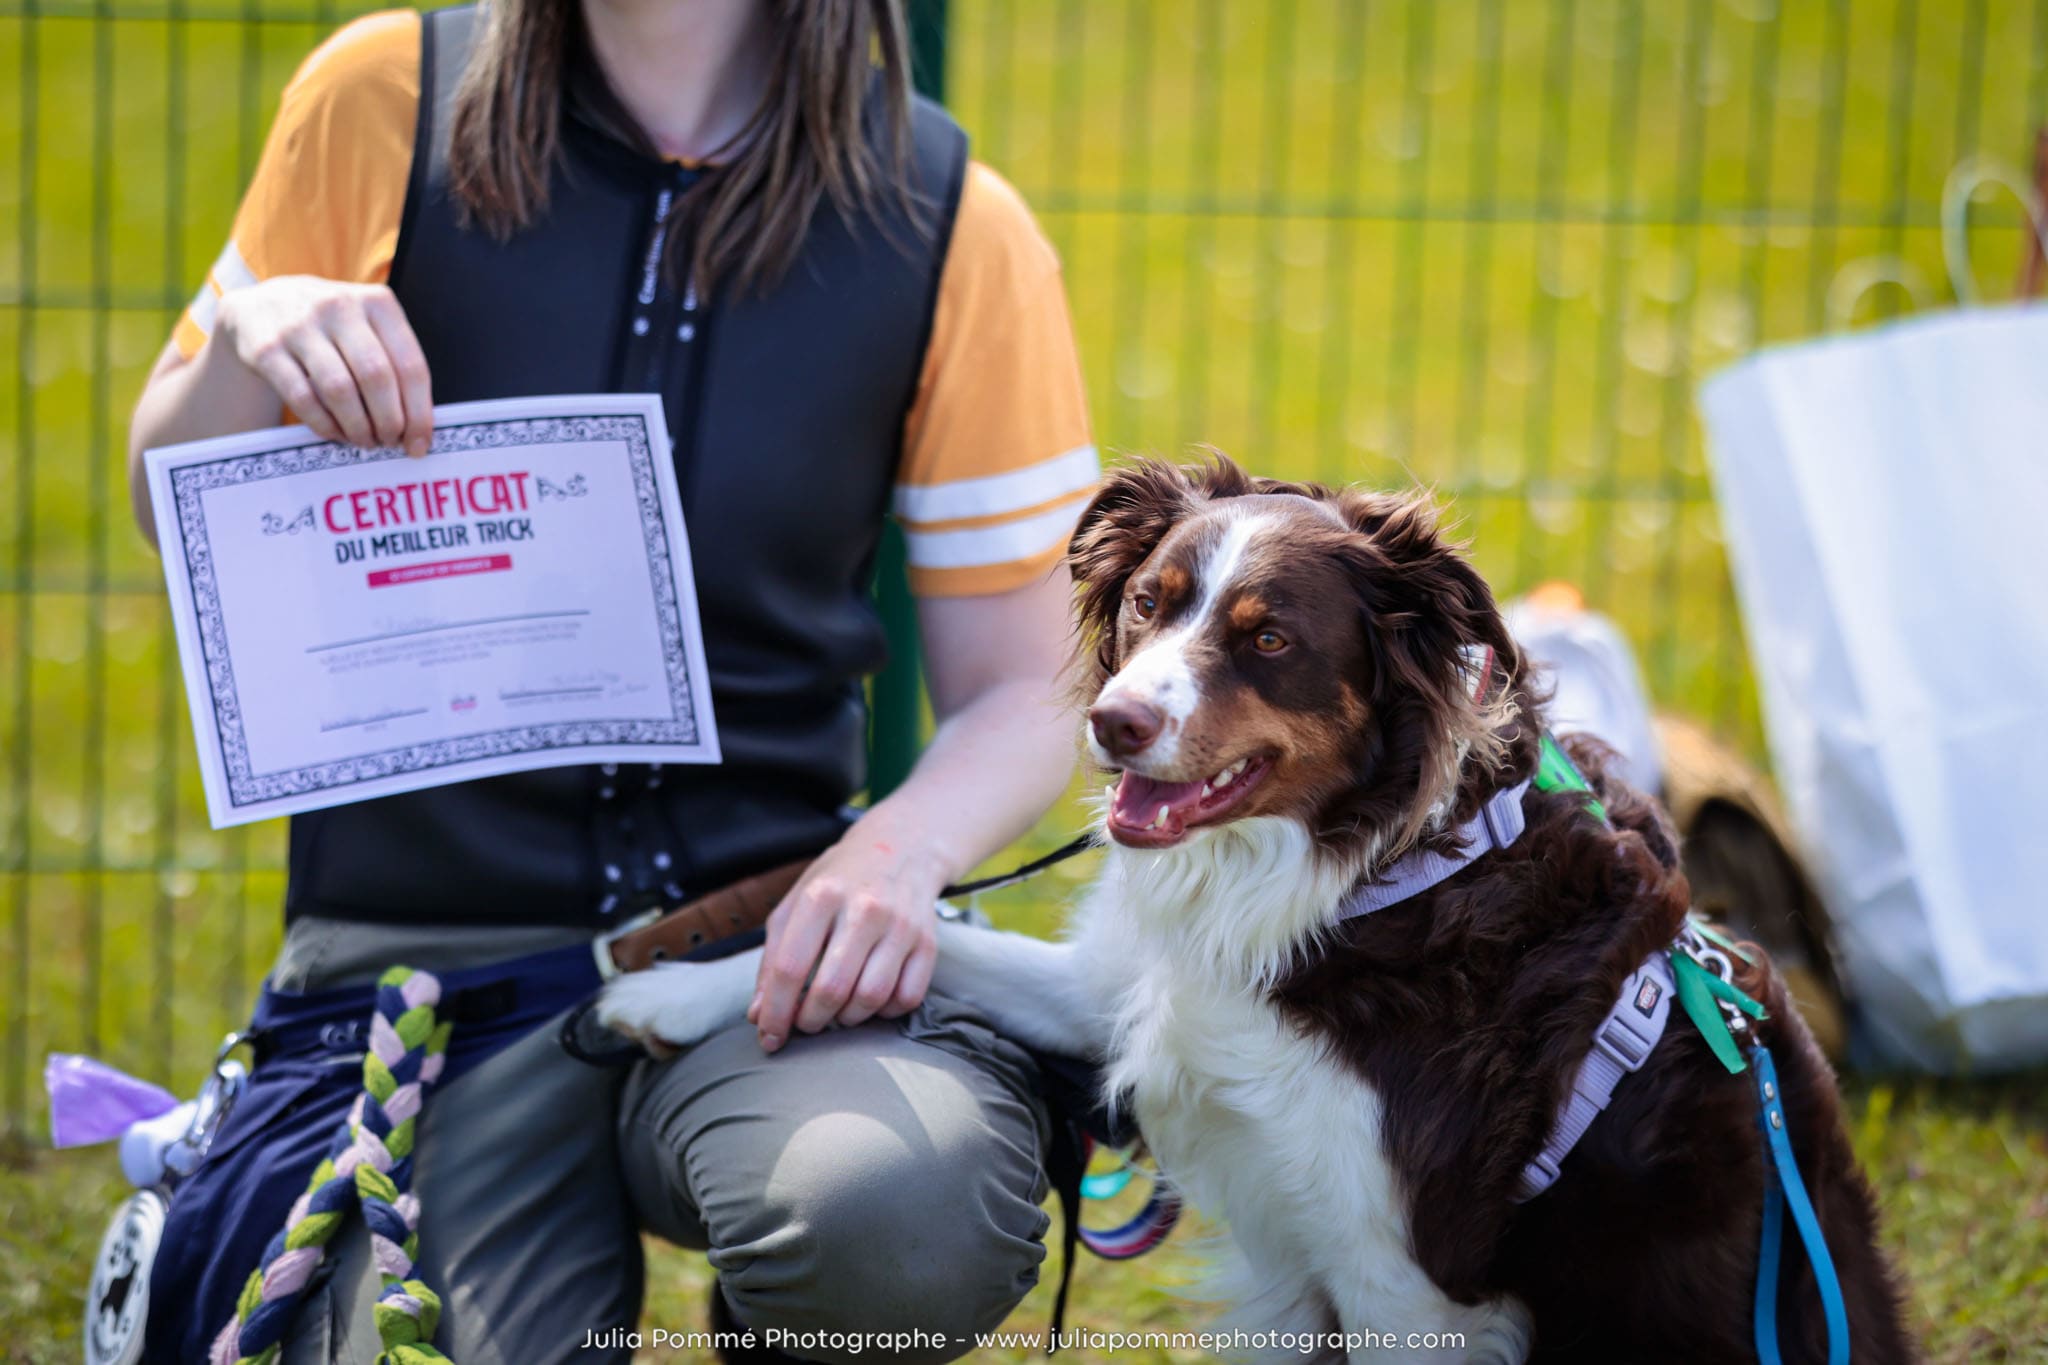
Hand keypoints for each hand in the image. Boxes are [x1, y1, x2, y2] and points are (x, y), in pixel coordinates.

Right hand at [216, 276, 432, 455]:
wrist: (259, 306)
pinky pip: (303, 398)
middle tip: (390, 442)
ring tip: (365, 440)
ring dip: (358, 426)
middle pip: (377, 377)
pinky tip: (336, 433)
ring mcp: (299, 326)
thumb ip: (394, 364)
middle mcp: (339, 307)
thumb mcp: (367, 326)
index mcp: (377, 303)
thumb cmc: (330, 326)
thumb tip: (418, 426)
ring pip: (340, 389)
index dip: (419, 412)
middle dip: (389, 421)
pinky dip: (325, 424)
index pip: (410, 365)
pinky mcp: (266, 349)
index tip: (419, 443)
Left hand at [747, 815, 950, 1052]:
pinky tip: (871, 1000)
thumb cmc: (839, 881)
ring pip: (871, 999)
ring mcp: (900, 926)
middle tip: (805, 1023)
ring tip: (837, 1011)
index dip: (775, 1012)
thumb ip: (772, 959)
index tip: (770, 1037)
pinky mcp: (927, 942)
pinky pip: (907, 998)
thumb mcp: (795, 905)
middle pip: (831, 990)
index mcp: (821, 895)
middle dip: (811, 1021)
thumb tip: (759, 1014)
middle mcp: (864, 909)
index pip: (790, 968)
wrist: (901, 847)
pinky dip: (885, 1012)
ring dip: (848, 1019)